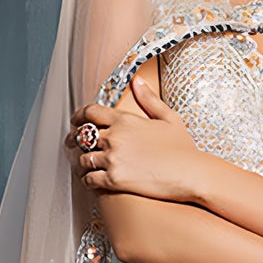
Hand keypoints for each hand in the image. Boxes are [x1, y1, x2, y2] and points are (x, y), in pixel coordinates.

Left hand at [67, 78, 202, 202]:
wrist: (190, 174)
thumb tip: (137, 81)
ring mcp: (113, 159)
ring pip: (84, 159)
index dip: (78, 116)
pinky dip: (88, 180)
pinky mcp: (114, 180)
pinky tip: (93, 181)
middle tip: (71, 144)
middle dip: (74, 139)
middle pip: (83, 136)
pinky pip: (90, 179)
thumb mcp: (169, 118)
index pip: (90, 112)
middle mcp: (115, 137)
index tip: (75, 121)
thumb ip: (149, 99)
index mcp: (125, 120)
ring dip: (83, 162)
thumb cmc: (183, 148)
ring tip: (85, 165)